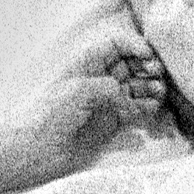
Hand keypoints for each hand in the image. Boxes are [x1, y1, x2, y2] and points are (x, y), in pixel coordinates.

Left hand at [0, 30, 170, 193]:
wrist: (34, 149)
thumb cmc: (49, 113)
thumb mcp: (79, 91)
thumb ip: (108, 86)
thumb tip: (125, 95)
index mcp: (87, 63)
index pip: (116, 44)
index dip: (133, 44)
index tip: (147, 54)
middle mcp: (99, 78)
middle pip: (131, 63)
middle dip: (147, 65)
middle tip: (156, 73)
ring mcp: (107, 100)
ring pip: (137, 86)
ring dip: (151, 85)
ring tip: (159, 91)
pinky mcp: (112, 121)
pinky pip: (137, 109)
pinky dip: (148, 106)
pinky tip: (154, 106)